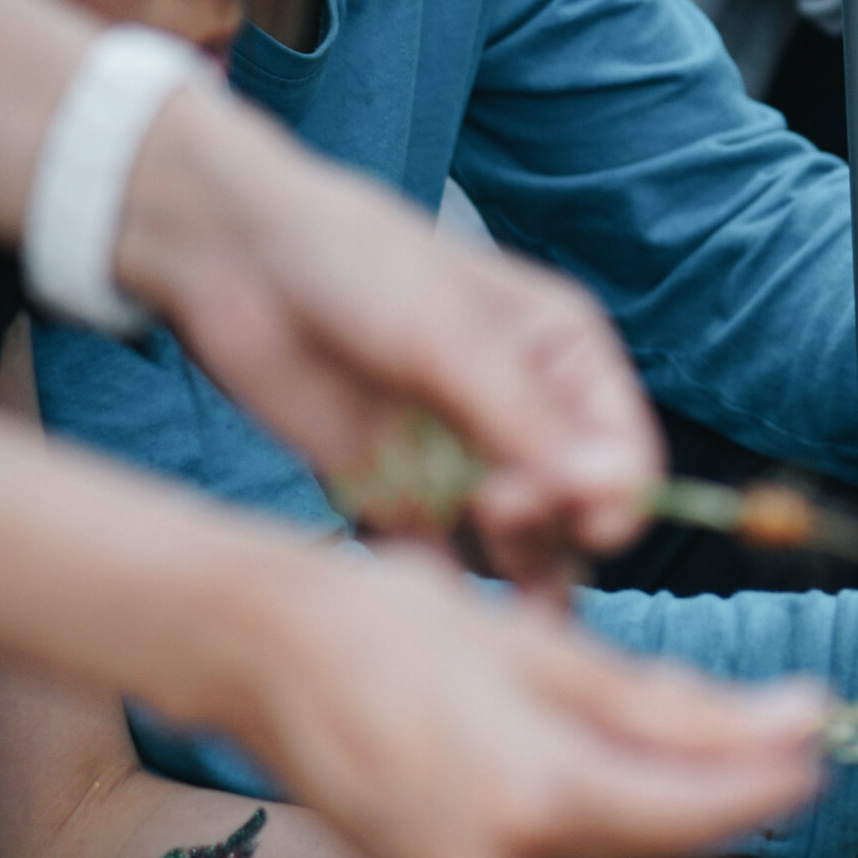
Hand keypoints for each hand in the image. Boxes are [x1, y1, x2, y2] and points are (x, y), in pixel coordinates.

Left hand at [116, 89, 662, 592]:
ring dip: (512, 568)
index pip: (623, 450)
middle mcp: (526, 417)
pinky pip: (439, 561)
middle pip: (575, 508)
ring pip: (518, 545)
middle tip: (498, 509)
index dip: (613, 495)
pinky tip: (427, 597)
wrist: (234, 260)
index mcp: (565, 359)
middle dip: (552, 524)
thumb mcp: (451, 335)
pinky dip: (442, 588)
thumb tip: (613, 489)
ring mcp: (463, 461)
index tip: (581, 519)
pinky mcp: (398, 498)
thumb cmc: (358, 264)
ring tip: (480, 563)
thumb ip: (527, 419)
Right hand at [236, 546, 827, 857]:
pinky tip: (606, 760)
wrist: (261, 651)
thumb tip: (794, 720)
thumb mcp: (552, 650)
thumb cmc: (400, 623)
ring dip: (663, 802)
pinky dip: (594, 816)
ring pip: (611, 855)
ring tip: (692, 732)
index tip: (822, 736)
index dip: (774, 777)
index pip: (701, 809)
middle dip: (726, 788)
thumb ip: (678, 704)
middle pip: (661, 841)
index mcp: (535, 797)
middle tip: (777, 727)